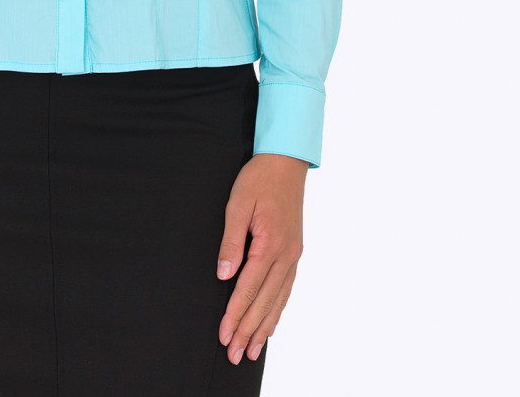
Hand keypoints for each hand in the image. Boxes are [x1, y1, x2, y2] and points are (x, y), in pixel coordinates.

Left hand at [215, 152, 307, 363]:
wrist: (286, 163)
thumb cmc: (259, 180)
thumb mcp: (237, 204)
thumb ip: (231, 242)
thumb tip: (224, 275)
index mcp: (270, 244)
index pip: (249, 289)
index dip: (235, 315)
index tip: (224, 336)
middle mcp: (286, 255)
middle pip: (265, 302)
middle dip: (249, 330)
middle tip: (235, 355)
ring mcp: (293, 255)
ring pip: (278, 300)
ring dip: (264, 327)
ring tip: (253, 350)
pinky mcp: (295, 252)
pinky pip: (287, 289)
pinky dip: (278, 310)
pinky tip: (272, 323)